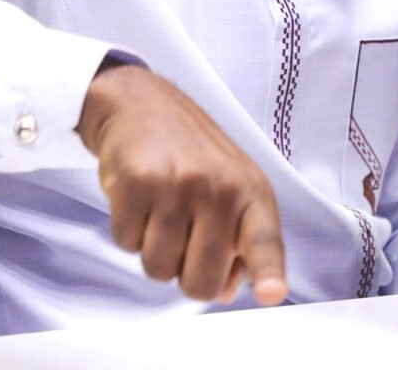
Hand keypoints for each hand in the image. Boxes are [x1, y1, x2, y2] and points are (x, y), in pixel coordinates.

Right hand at [77, 62, 287, 305]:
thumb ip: (236, 242)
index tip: (270, 293)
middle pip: (200, 282)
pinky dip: (127, 229)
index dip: (266, 271)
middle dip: (184, 273)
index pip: (264, 240)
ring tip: (158, 209)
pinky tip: (137, 197)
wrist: (140, 103)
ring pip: (158, 268)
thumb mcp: (228, 187)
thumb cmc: (188, 151)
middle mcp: (219, 187)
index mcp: (250, 191)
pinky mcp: (136, 183)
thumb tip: (225, 290)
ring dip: (152, 249)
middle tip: (181, 236)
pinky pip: (127, 243)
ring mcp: (177, 185)